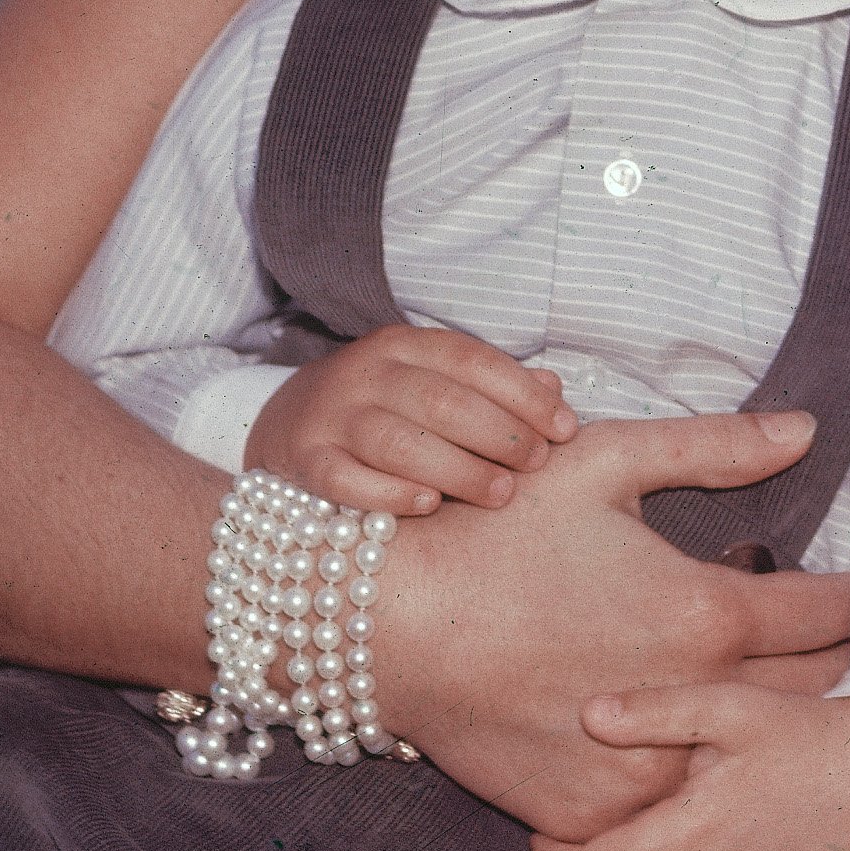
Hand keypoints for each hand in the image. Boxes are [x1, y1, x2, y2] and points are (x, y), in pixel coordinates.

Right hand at [245, 321, 572, 513]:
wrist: (285, 419)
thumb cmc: (384, 406)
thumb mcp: (432, 380)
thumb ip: (491, 385)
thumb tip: (555, 390)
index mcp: (404, 346)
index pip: (472, 361)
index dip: (524, 395)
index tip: (564, 430)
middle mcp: (366, 374)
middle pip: (441, 401)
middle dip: (499, 434)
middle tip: (536, 464)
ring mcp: (332, 417)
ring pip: (399, 441)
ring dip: (457, 468)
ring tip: (500, 493)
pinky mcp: (306, 461)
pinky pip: (346, 480)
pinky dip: (389, 492)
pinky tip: (427, 504)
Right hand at [371, 409, 849, 842]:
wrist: (389, 623)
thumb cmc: (495, 528)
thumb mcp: (605, 460)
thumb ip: (716, 446)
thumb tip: (807, 428)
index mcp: (707, 610)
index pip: (831, 613)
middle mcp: (692, 698)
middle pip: (810, 689)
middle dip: (836, 658)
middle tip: (840, 638)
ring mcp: (645, 768)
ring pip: (746, 755)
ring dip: (771, 723)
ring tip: (782, 695)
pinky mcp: (596, 811)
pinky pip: (673, 804)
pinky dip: (695, 774)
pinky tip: (702, 749)